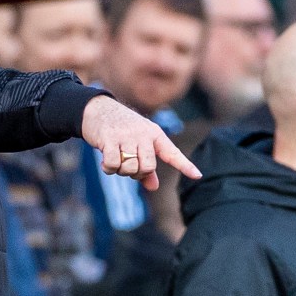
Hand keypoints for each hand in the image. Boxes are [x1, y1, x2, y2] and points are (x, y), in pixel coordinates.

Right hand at [81, 95, 200, 190]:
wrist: (98, 108)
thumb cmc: (121, 129)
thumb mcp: (138, 143)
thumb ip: (146, 165)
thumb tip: (154, 187)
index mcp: (154, 134)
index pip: (172, 153)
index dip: (185, 165)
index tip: (198, 175)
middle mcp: (142, 134)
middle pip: (147, 167)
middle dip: (137, 174)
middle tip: (128, 167)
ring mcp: (125, 135)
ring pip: (130, 168)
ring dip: (121, 171)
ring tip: (116, 161)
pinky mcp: (108, 138)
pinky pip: (113, 164)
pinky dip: (109, 169)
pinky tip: (104, 162)